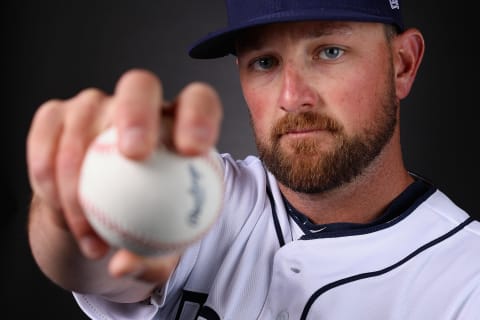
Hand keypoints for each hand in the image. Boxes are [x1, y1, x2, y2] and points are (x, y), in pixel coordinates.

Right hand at [27, 69, 221, 283]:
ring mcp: (93, 106)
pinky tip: (61, 215)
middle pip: (139, 86)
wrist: (97, 218)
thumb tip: (124, 266)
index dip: (199, 115)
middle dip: (137, 112)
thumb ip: (149, 259)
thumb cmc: (142, 227)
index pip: (198, 101)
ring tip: (89, 232)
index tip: (192, 150)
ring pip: (82, 123)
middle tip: (135, 155)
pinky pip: (45, 142)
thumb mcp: (156, 251)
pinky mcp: (55, 117)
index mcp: (177, 126)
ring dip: (79, 179)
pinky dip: (49, 180)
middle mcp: (137, 106)